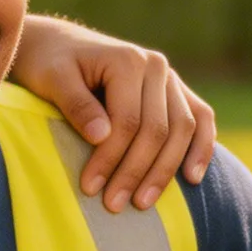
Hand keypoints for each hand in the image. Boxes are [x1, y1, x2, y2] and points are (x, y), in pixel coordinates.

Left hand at [11, 16, 218, 211]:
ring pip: (182, 130)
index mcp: (128, 60)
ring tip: (143, 203)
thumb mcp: (52, 78)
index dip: (111, 158)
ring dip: (166, 170)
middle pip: (158, 129)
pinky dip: (201, 148)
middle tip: (113, 205)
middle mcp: (156, 66)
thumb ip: (77, 104)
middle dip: (136, 171)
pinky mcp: (176, 91)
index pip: (128, 121)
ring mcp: (170, 78)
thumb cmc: (50, 63)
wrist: (58, 45)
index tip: (89, 187)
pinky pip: (201, 118)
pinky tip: (192, 178)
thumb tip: (101, 136)